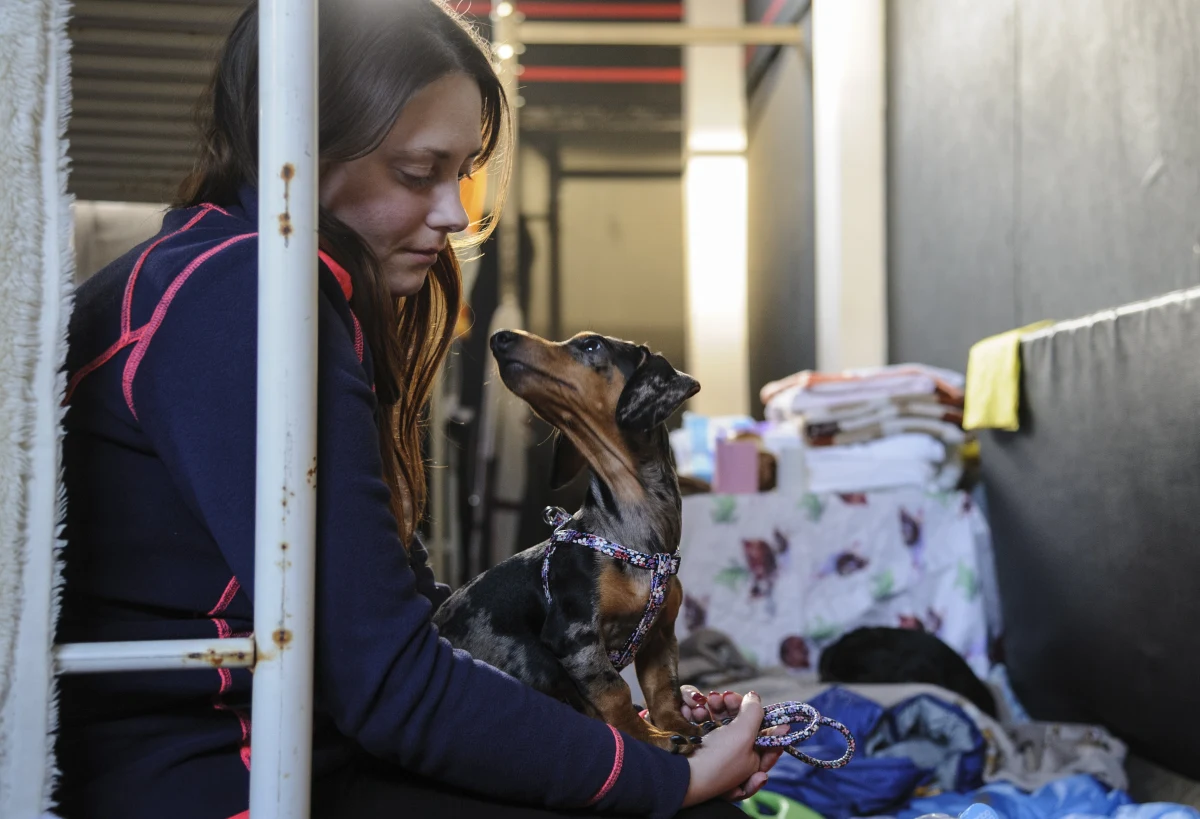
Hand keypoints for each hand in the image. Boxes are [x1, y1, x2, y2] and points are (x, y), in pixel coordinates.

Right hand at [680, 691, 787, 805]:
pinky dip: (700, 713)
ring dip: (716, 707)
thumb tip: (754, 698)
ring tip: (709, 700)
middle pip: (743, 725)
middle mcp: (737, 759)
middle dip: (735, 708)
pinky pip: (704, 722)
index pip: (770, 744)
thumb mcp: (744, 734)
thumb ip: (754, 712)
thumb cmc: (718, 758)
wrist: (680, 771)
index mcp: (753, 764)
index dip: (769, 725)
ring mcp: (717, 751)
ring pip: (722, 720)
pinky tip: (695, 709)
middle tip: (727, 697)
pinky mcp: (698, 742)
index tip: (766, 709)